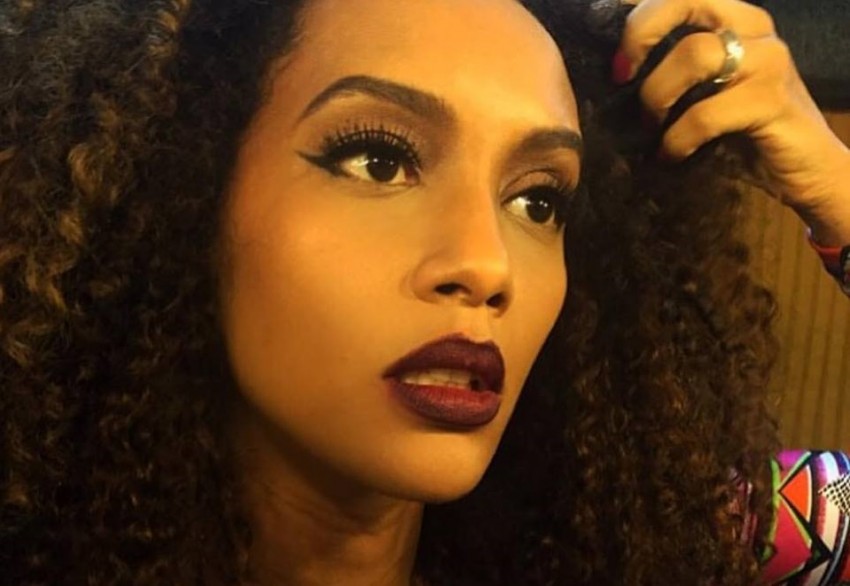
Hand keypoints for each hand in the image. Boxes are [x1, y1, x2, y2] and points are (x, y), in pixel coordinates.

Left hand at [614, 0, 849, 244]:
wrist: (801, 168)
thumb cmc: (741, 130)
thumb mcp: (701, 90)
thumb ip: (670, 68)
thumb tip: (613, 67)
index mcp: (732, 18)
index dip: (637, 16)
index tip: (615, 58)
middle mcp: (752, 28)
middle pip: (684, 0)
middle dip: (640, 36)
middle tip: (621, 78)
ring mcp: (767, 60)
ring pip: (692, 54)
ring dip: (657, 96)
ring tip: (652, 125)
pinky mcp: (772, 100)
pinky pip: (704, 114)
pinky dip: (676, 140)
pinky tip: (671, 154)